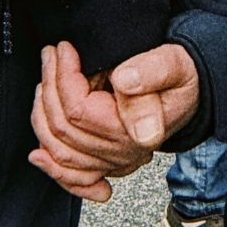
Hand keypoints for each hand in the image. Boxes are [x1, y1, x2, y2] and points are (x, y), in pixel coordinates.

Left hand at [28, 38, 200, 203]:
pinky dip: (53, 168)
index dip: (64, 77)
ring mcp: (113, 162)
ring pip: (60, 150)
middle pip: (63, 129)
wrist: (188, 92)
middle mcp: (123, 152)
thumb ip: (153, 71)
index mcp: (137, 129)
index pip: (79, 111)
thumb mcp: (174, 64)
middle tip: (51, 56)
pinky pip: (74, 177)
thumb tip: (125, 82)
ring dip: (43, 115)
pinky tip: (37, 157)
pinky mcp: (106, 164)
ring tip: (45, 81)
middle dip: (50, 87)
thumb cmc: (179, 77)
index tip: (64, 49)